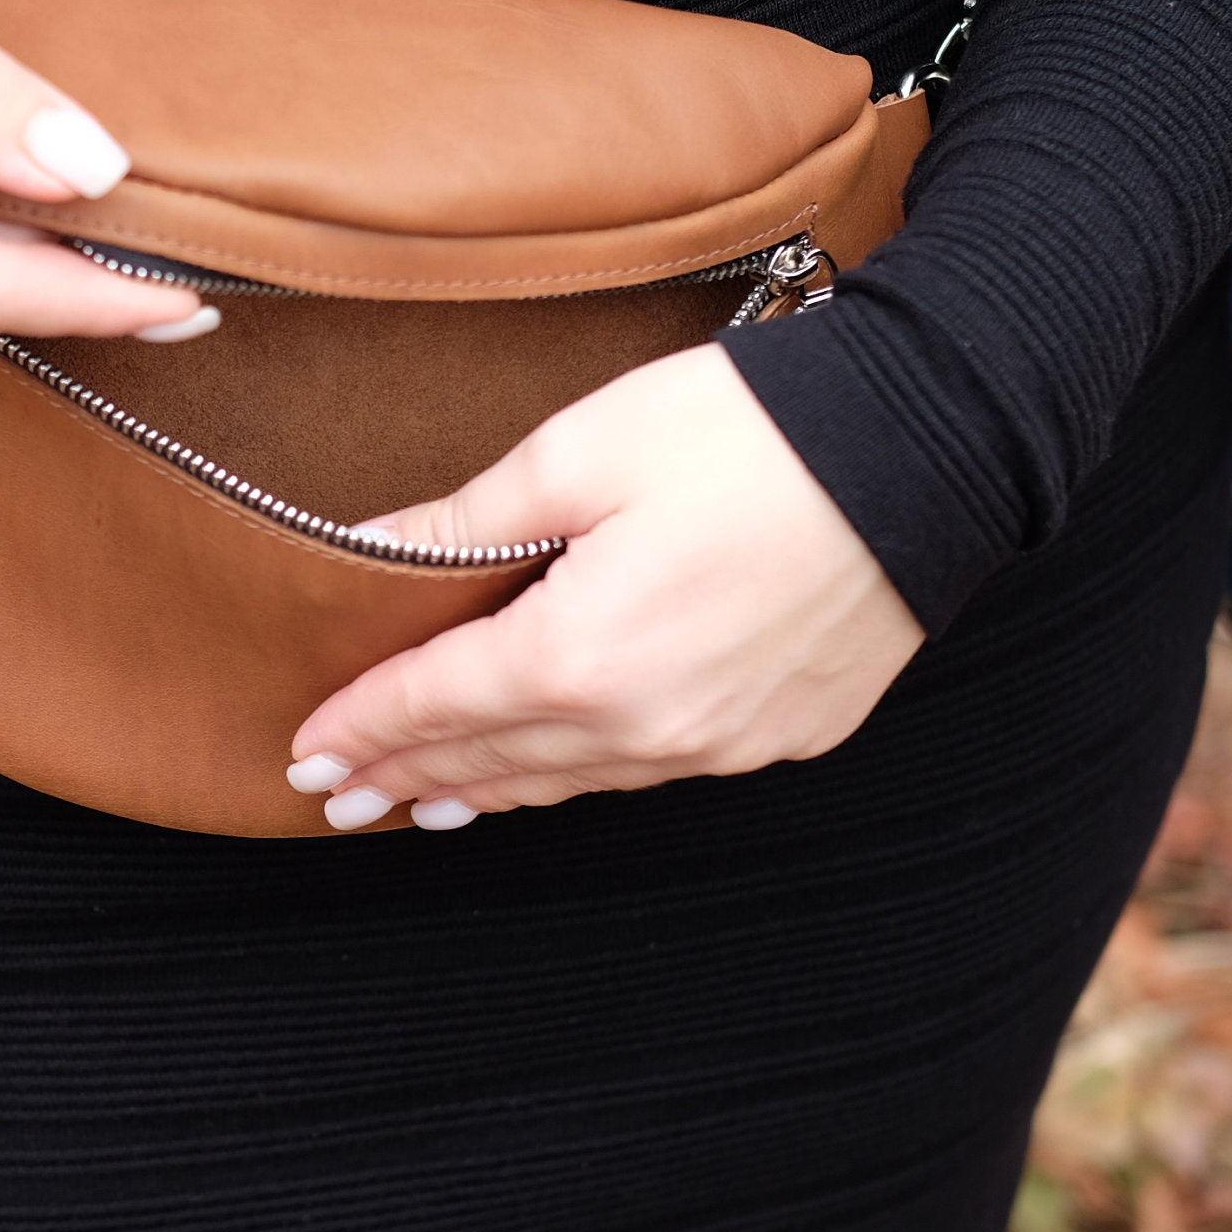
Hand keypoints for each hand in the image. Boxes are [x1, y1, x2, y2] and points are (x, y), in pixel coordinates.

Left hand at [285, 343, 923, 830]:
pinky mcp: (779, 734)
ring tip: (425, 800)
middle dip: (406, 776)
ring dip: (487, 790)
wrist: (927, 450)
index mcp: (579, 656)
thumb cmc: (749, 432)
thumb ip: (466, 518)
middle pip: (493, 763)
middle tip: (337, 795)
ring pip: (570, 781)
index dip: (364, 725)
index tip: (304, 747)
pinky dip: (580, 774)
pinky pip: (648, 771)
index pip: (436, 704)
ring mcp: (718, 742)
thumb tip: (366, 551)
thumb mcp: (582, 453)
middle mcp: (644, 725)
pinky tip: (555, 770)